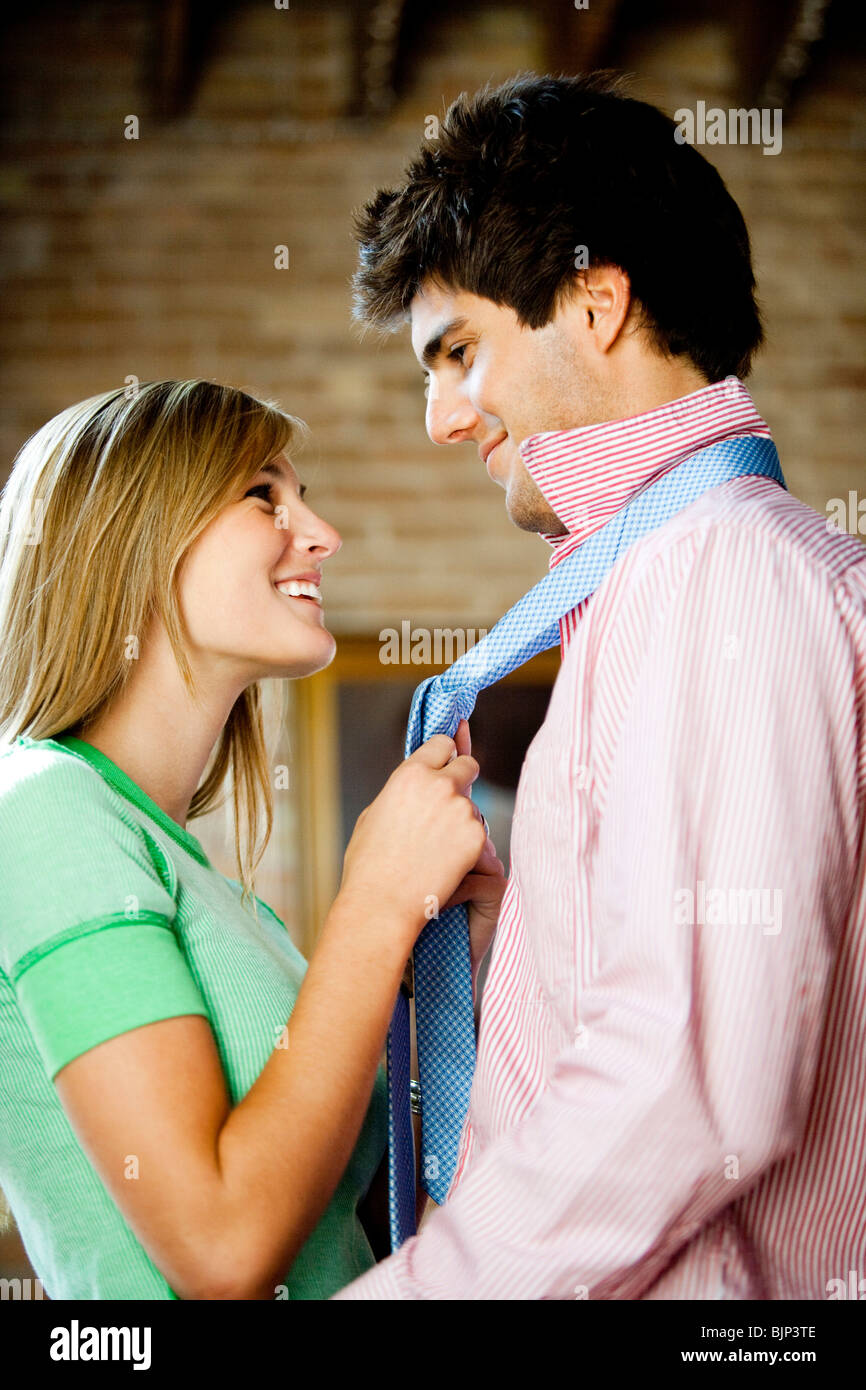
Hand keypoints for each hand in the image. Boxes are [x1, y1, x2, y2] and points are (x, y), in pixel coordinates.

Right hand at [338, 731, 486, 950]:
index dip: (445, 754)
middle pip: (469, 764)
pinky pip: (479, 833)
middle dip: (463, 778)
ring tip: (435, 850)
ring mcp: (462, 810)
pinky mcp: (477, 837)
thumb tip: (415, 786)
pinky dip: (469, 845)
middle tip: (453, 801)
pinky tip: (447, 863)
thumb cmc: (369, 864)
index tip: (446, 763)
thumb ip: (400, 792)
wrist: (383, 904)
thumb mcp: (373, 814)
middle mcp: (439, 785)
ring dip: (462, 819)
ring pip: (473, 805)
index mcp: (410, 774)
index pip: (442, 743)